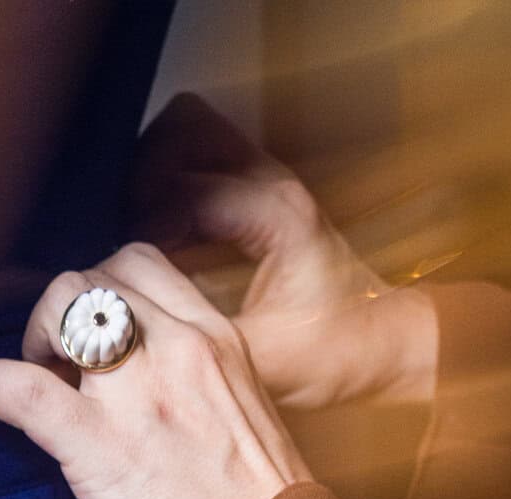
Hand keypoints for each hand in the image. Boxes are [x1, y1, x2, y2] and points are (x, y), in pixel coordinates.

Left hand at [0, 245, 310, 498]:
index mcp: (219, 342)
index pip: (144, 268)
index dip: (103, 291)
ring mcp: (137, 393)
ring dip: (32, 334)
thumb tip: (155, 394)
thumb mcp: (245, 421)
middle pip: (97, 276)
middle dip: (63, 309)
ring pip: (62, 306)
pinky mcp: (101, 446)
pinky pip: (24, 390)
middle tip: (53, 359)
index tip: (91, 333)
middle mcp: (180, 348)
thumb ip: (202, 389)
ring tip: (28, 376)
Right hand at [127, 92, 435, 409]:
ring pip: (187, 135)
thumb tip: (136, 327)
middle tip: (130, 235)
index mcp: (276, 213)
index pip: (184, 188)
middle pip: (183, 128)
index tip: (130, 271)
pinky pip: (197, 164)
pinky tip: (161, 244)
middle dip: (144, 176)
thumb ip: (198, 337)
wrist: (380, 345)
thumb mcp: (262, 359)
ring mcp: (264, 181)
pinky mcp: (256, 195)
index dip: (143, 226)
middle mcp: (270, 181)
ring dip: (154, 176)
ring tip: (141, 237)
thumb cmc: (334, 354)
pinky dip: (168, 190)